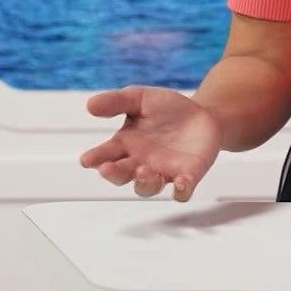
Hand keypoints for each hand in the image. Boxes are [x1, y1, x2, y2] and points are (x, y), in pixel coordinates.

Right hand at [78, 85, 223, 201]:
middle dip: (113, 174)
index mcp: (125, 145)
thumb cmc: (166, 109)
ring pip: (147, 188)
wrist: (203, 114)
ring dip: (144, 183)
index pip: (104, 156)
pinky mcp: (187, 176)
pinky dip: (180, 192)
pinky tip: (180, 184)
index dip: (94, 159)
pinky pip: (182, 192)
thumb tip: (90, 104)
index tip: (87, 160)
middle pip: (121, 176)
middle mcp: (140, 163)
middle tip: (106, 168)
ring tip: (143, 170)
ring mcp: (163, 172)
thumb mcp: (140, 98)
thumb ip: (117, 101)